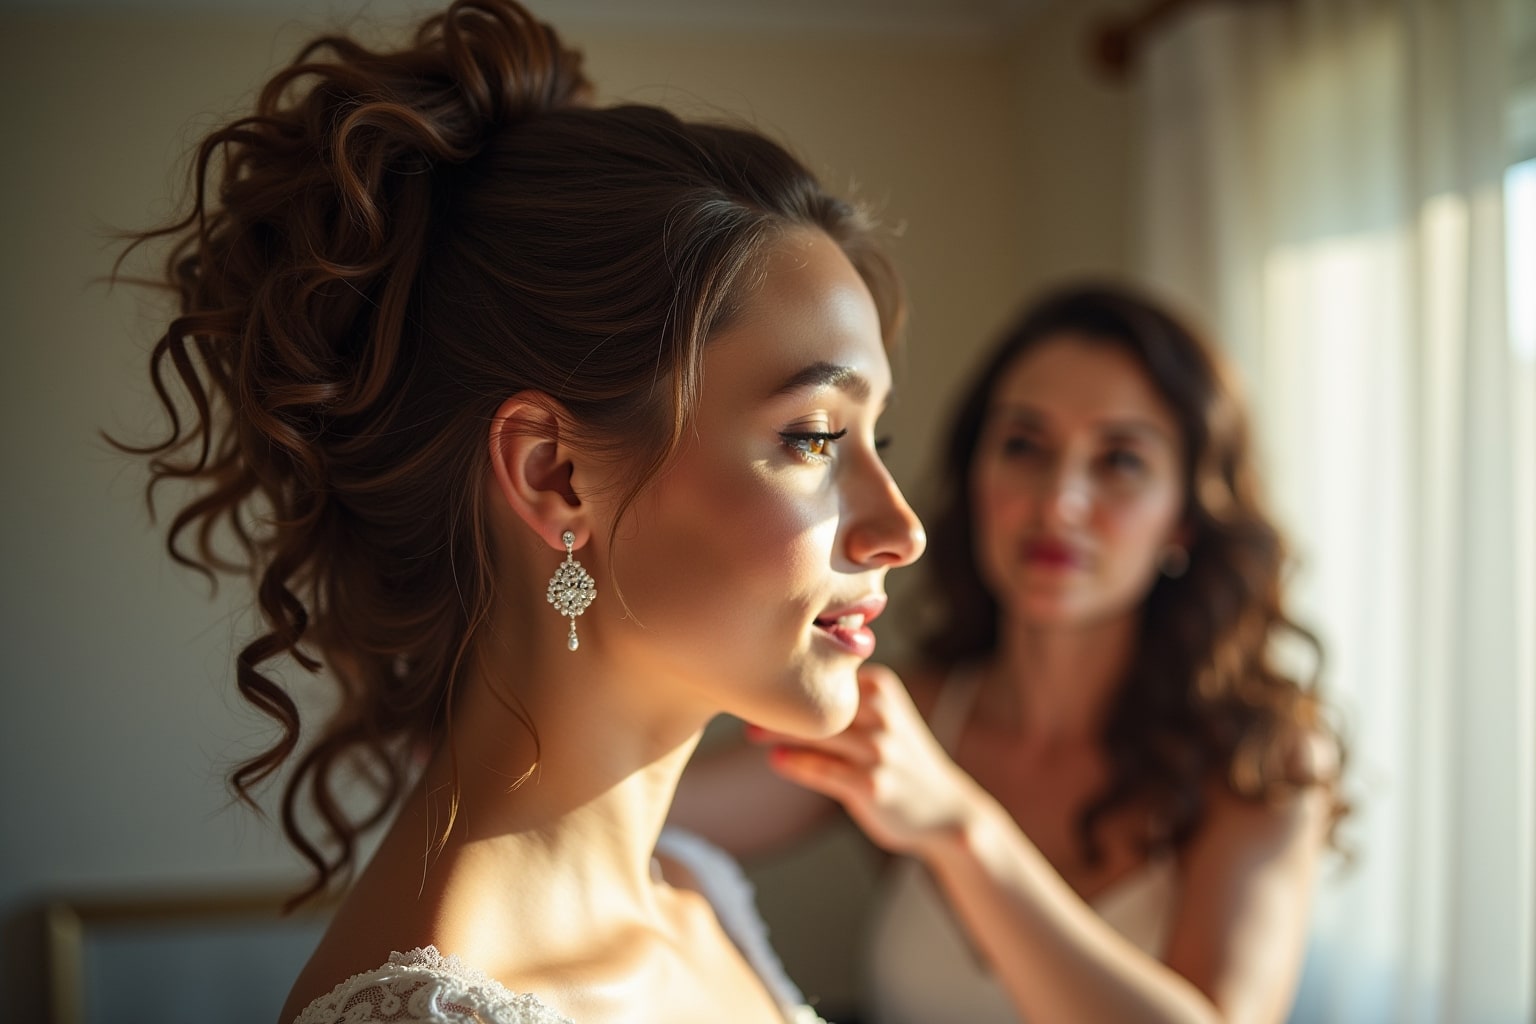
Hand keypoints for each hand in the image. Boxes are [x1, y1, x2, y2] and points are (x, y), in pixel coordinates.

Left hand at [748, 663, 982, 860]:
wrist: (945, 808)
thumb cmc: (900, 757)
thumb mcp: (883, 714)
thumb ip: (844, 695)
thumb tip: (781, 679)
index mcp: (882, 687)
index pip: (826, 671)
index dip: (789, 671)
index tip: (754, 669)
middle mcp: (883, 715)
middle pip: (820, 700)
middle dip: (780, 700)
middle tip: (742, 698)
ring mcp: (879, 751)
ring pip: (819, 734)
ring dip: (780, 731)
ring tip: (751, 731)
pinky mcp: (873, 786)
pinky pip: (825, 771)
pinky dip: (797, 764)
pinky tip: (776, 759)